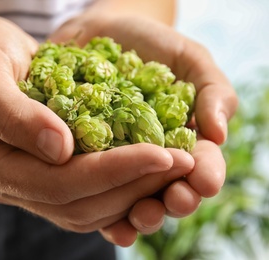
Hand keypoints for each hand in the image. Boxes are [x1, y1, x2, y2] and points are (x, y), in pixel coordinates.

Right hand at [0, 16, 194, 241]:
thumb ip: (13, 112)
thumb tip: (61, 149)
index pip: (56, 183)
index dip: (111, 171)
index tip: (162, 153)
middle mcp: (5, 186)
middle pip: (76, 205)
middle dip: (132, 185)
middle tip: (182, 162)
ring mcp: (25, 187)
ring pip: (87, 210)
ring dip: (134, 192)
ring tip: (173, 167)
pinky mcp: (44, 178)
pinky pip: (88, 198)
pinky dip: (122, 188)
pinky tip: (150, 170)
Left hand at [50, 14, 237, 244]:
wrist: (105, 35)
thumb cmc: (154, 47)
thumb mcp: (191, 60)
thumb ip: (212, 92)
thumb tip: (219, 134)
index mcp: (184, 140)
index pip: (201, 165)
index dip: (205, 175)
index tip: (204, 180)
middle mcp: (153, 158)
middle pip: (168, 190)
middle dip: (175, 201)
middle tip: (174, 199)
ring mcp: (120, 162)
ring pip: (133, 199)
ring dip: (141, 212)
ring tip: (141, 214)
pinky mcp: (87, 161)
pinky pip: (95, 191)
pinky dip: (102, 211)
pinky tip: (106, 223)